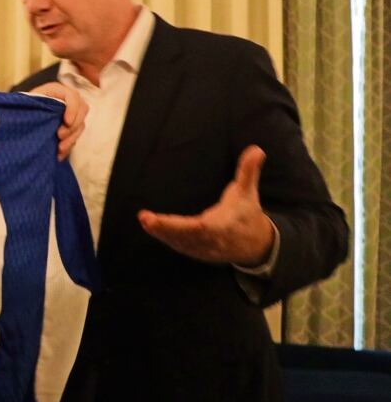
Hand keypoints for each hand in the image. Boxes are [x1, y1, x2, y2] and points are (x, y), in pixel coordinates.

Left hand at [28, 82, 86, 160]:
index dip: (72, 109)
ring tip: (59, 148)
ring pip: (81, 125)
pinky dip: (69, 145)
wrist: (22, 115)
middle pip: (82, 110)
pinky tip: (59, 153)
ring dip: (72, 138)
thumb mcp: (26, 102)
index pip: (73, 96)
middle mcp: (68, 100)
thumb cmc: (24, 106)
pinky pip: (76, 136)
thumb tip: (31, 112)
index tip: (67, 121)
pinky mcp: (71, 127)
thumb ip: (31, 104)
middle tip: (59, 136)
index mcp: (57, 90)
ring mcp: (72, 114)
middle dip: (73, 126)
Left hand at [138, 145, 274, 265]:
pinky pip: (178, 245)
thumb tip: (257, 149)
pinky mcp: (197, 252)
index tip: (168, 220)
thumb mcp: (248, 192)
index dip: (182, 226)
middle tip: (145, 218)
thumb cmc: (247, 213)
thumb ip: (248, 171)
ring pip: (179, 243)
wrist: (256, 245)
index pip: (201, 228)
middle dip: (165, 229)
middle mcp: (212, 240)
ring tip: (144, 220)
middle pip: (186, 237)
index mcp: (224, 226)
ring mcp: (204, 249)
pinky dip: (164, 237)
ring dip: (160, 233)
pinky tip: (150, 226)